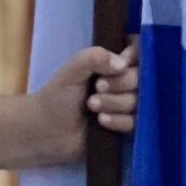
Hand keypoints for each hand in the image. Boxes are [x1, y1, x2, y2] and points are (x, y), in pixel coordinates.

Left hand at [31, 42, 139, 164]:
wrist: (46, 130)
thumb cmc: (57, 96)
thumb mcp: (73, 69)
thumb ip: (95, 57)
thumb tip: (124, 64)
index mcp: (110, 65)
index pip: (136, 55)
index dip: (133, 60)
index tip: (121, 65)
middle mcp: (120, 84)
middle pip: (139, 79)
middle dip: (120, 84)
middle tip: (97, 88)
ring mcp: (123, 106)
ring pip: (137, 101)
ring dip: (114, 103)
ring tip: (91, 106)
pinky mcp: (122, 128)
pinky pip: (133, 122)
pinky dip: (118, 120)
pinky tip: (101, 120)